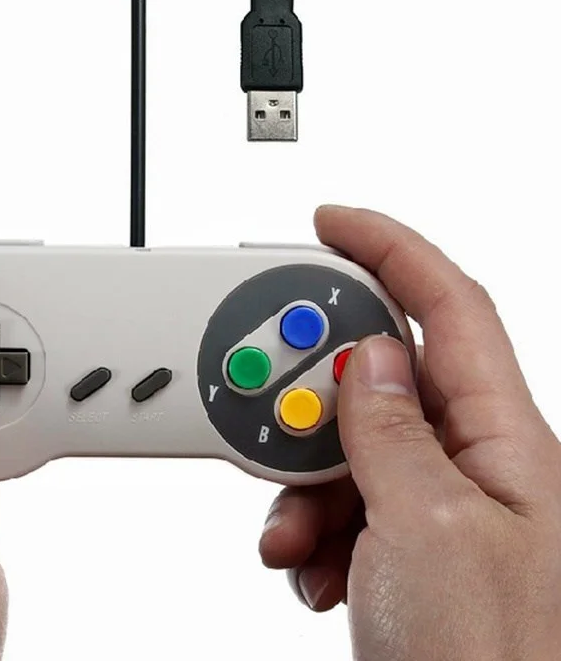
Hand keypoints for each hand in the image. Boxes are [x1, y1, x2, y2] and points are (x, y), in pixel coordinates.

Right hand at [259, 205, 560, 659]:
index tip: (331, 220)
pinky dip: (305, 519)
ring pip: (348, 443)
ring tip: (297, 531)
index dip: (390, 247)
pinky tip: (310, 561)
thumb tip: (366, 359)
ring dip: (301, 476)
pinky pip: (340, 497)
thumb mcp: (429, 532)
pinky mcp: (401, 547)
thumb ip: (392, 431)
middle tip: (275, 410)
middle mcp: (475, 467)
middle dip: (316, 390)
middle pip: (382, 374)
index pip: (449, 305)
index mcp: (506, 443)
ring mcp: (436, 509)